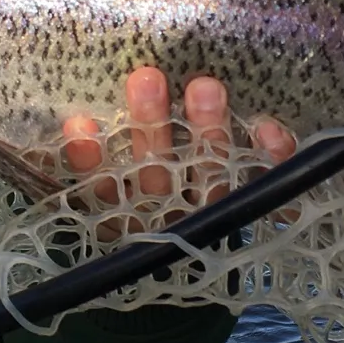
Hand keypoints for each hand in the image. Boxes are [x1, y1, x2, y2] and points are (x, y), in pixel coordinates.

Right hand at [61, 67, 296, 216]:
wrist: (224, 263)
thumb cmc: (164, 202)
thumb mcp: (125, 191)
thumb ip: (101, 166)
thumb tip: (74, 123)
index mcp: (133, 218)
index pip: (106, 191)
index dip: (92, 162)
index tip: (79, 124)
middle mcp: (170, 220)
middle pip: (158, 177)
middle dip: (151, 127)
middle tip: (146, 79)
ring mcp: (214, 218)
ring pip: (209, 178)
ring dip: (207, 133)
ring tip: (205, 87)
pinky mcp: (259, 214)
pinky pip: (265, 187)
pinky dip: (269, 158)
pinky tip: (267, 127)